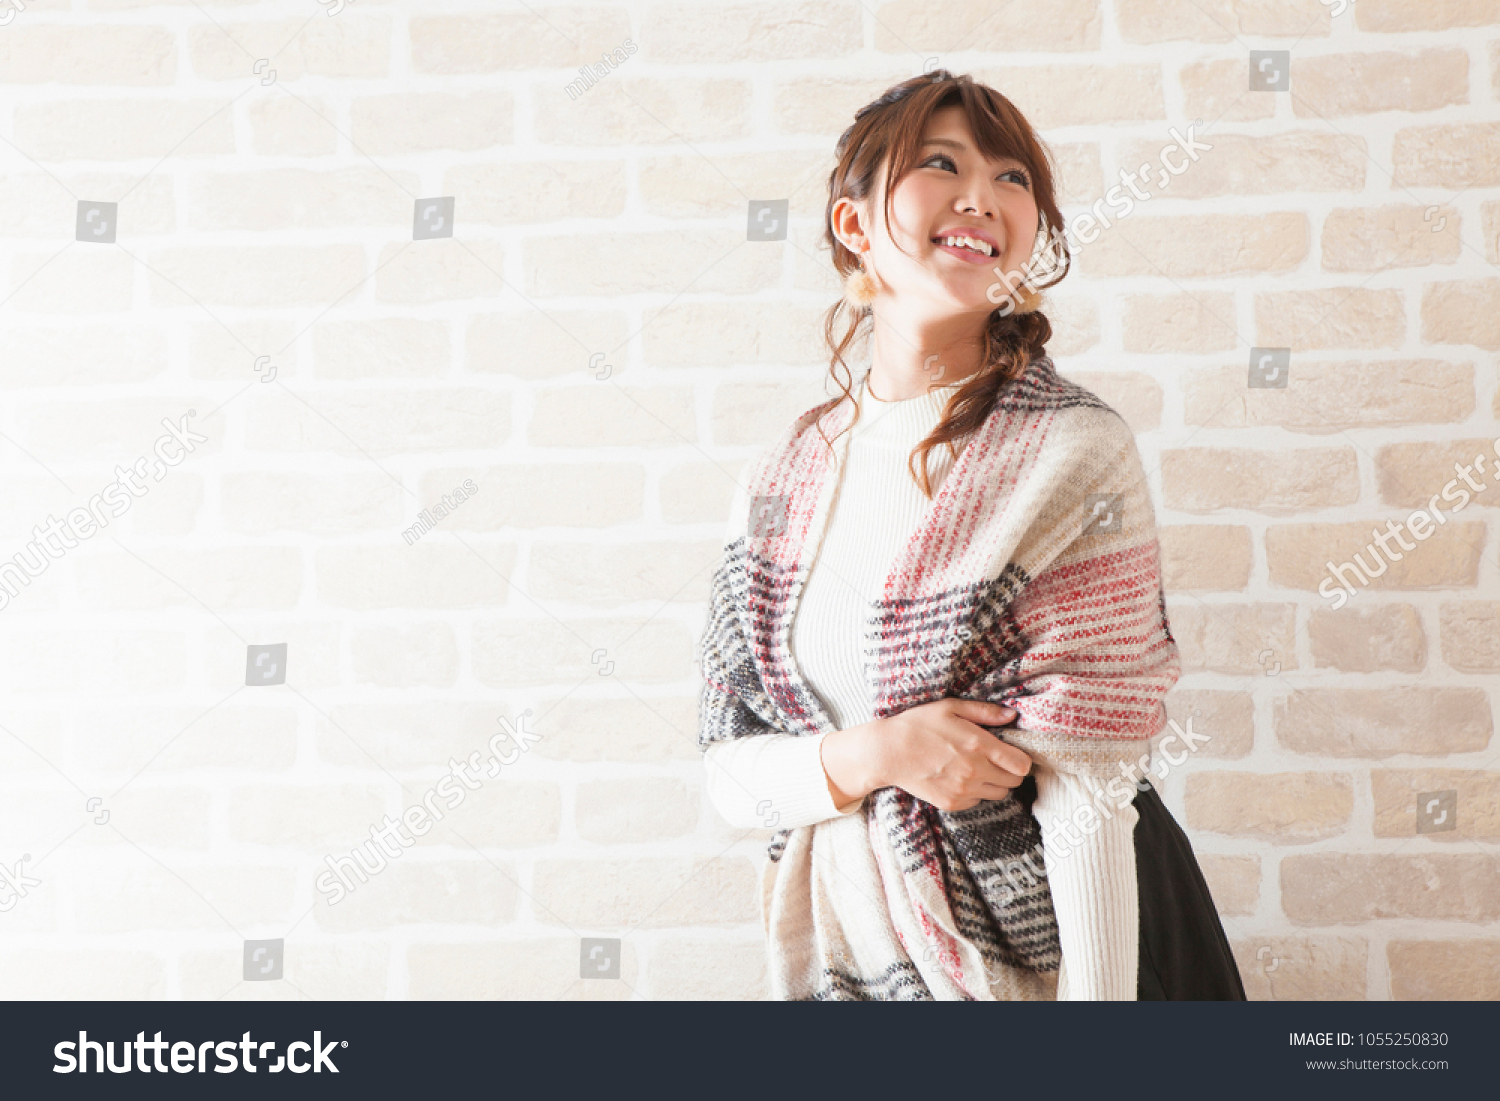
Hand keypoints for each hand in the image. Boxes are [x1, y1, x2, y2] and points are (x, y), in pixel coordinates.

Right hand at [820, 699, 1032, 812]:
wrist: (888, 752)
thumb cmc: (918, 724)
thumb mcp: (951, 707)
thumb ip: (985, 712)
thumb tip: (1012, 715)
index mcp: (979, 745)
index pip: (1021, 765)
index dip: (1021, 760)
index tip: (1012, 754)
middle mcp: (975, 771)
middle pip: (1013, 782)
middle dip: (1009, 771)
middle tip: (995, 760)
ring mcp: (963, 790)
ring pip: (998, 794)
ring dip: (994, 782)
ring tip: (977, 768)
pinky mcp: (952, 803)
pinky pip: (977, 802)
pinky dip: (975, 792)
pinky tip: (960, 777)